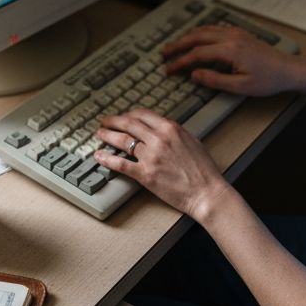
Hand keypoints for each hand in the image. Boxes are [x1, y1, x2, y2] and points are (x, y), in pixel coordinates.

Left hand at [95, 108, 231, 223]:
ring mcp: (150, 156)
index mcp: (171, 128)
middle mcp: (159, 139)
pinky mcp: (145, 174)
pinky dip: (107, 159)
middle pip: (128, 124)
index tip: (123, 117)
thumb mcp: (191, 141)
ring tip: (100, 134)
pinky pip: (120, 164)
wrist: (207, 191)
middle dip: (113, 121)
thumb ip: (174, 133)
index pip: (142, 114)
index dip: (128, 114)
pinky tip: (99, 156)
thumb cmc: (203, 170)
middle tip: (105, 122)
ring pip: (122, 140)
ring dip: (107, 135)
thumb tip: (161, 129)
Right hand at [161, 25, 302, 96]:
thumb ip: (215, 80)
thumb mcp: (240, 86)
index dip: (180, 62)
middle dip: (178, 45)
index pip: (196, 54)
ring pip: (205, 30)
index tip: (169, 69)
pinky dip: (202, 31)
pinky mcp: (241, 34)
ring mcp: (236, 33)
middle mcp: (230, 37)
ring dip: (188, 36)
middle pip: (196, 37)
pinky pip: (215, 28)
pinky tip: (198, 36)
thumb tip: (195, 75)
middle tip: (165, 53)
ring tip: (176, 45)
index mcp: (229, 50)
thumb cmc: (268, 79)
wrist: (289, 69)